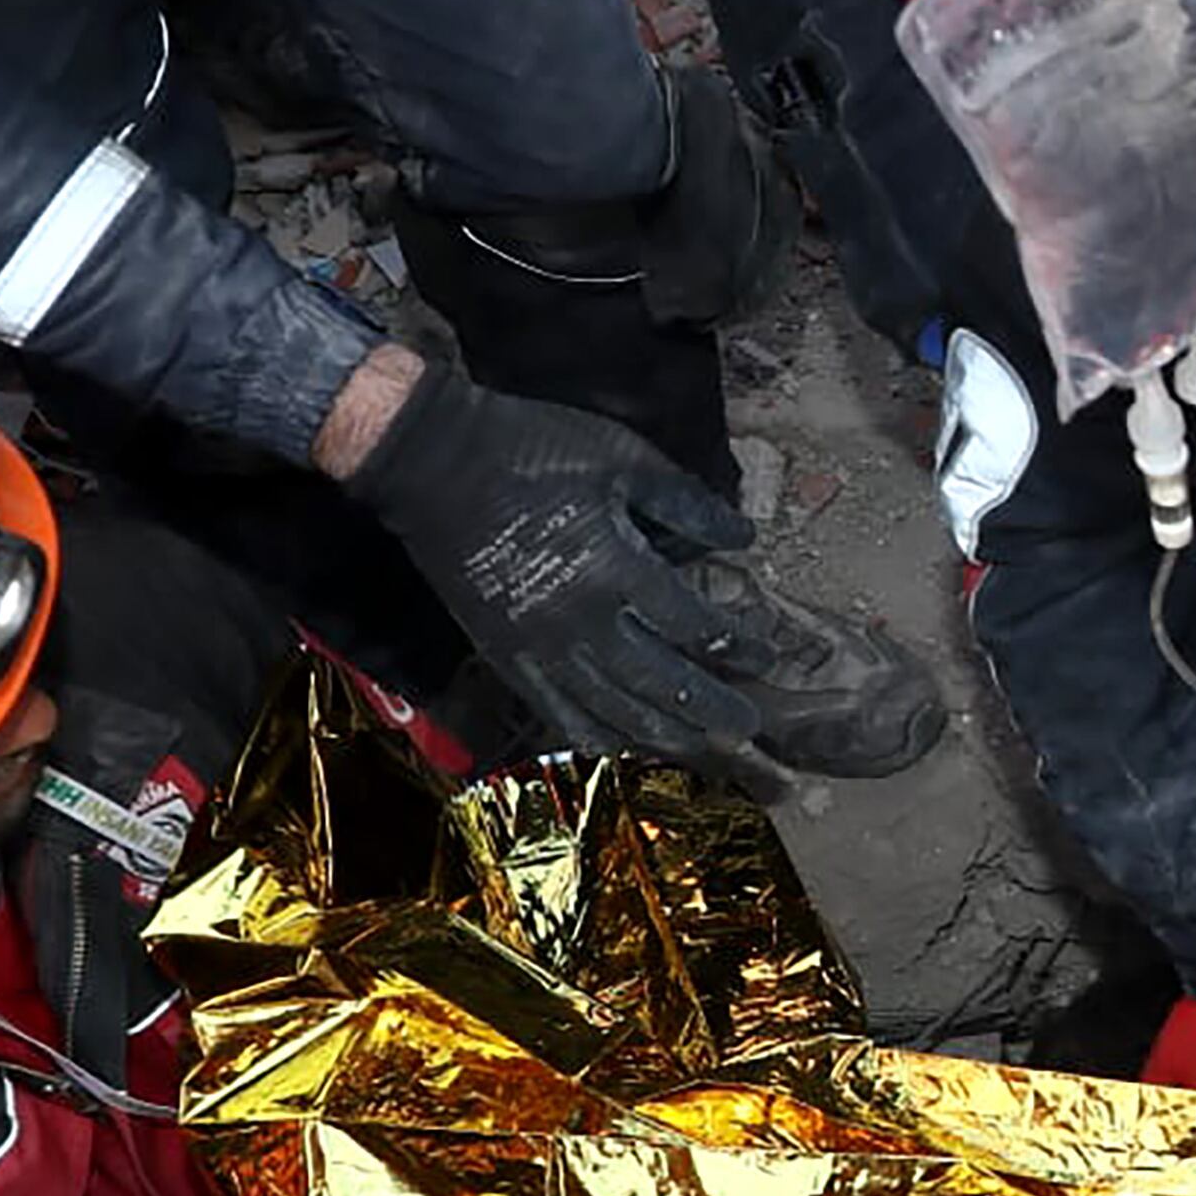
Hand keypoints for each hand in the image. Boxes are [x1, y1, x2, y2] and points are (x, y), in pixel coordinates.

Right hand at [338, 357, 764, 766]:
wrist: (430, 459)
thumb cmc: (532, 449)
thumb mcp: (622, 459)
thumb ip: (686, 504)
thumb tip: (744, 537)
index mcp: (616, 571)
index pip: (693, 626)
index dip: (736, 645)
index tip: (765, 655)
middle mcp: (581, 622)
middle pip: (661, 684)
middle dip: (711, 709)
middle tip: (748, 727)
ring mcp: (539, 645)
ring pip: (612, 709)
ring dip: (661, 732)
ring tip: (700, 745)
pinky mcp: (504, 652)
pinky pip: (554, 709)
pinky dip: (592, 732)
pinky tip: (619, 745)